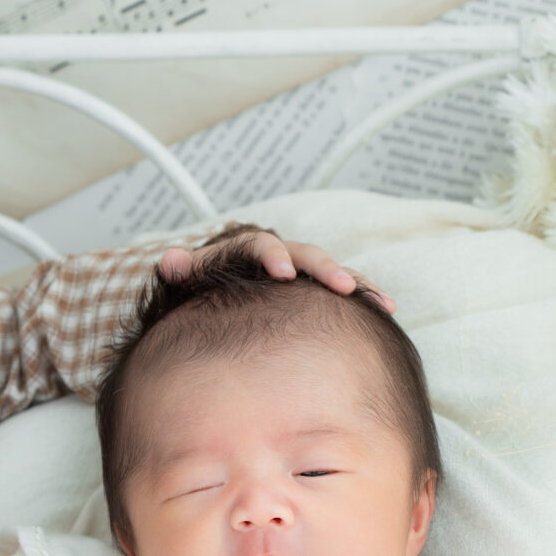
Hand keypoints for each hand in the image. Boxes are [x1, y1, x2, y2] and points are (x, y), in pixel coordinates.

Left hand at [159, 223, 393, 312]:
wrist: (216, 292)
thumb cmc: (200, 287)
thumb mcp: (184, 278)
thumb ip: (178, 270)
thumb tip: (168, 260)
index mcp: (245, 249)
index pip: (259, 245)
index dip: (272, 255)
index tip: (283, 273)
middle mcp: (278, 254)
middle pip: (305, 254)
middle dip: (326, 269)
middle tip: (342, 286)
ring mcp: (299, 271)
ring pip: (332, 271)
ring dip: (358, 284)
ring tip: (383, 303)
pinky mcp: (314, 289)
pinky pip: (342, 290)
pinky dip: (364, 298)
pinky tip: (386, 311)